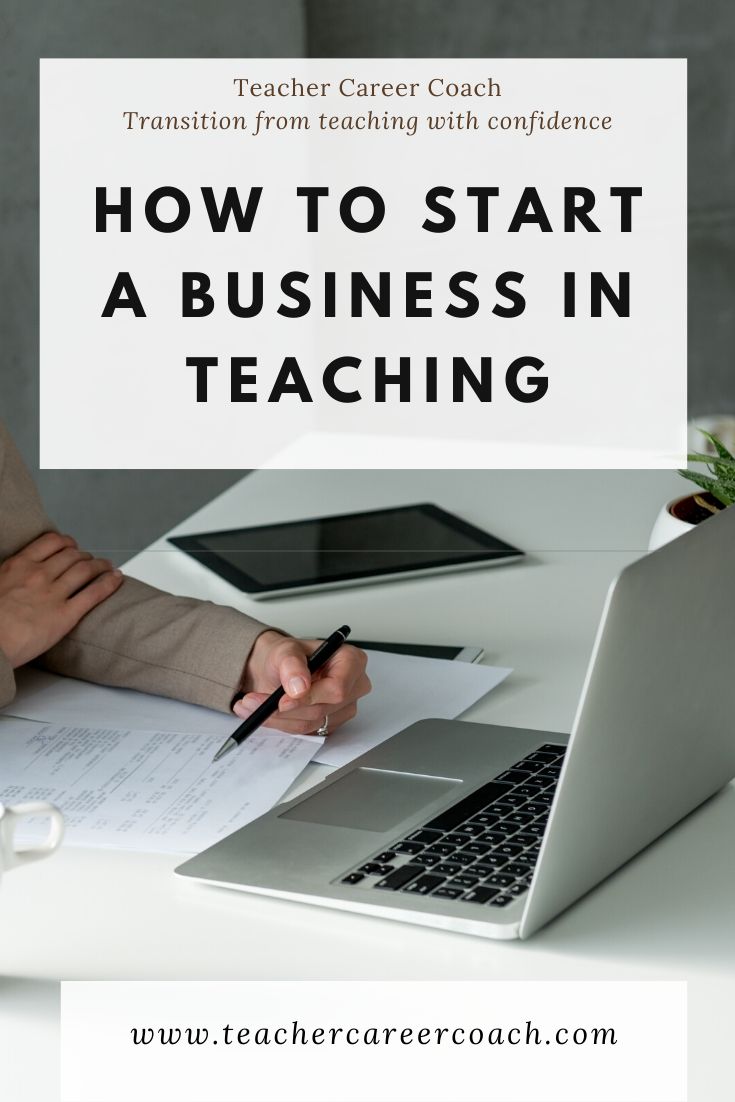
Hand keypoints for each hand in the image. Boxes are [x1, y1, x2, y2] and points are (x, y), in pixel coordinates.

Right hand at [0, 532, 122, 667]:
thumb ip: (9, 576)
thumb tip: (14, 577)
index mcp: (18, 565)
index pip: (51, 542)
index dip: (66, 543)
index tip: (71, 546)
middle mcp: (38, 575)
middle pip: (72, 555)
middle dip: (85, 556)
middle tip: (91, 561)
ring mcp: (53, 594)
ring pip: (86, 570)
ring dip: (101, 566)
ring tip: (108, 567)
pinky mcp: (65, 615)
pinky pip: (94, 593)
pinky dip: (109, 583)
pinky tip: (117, 578)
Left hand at [236, 630, 370, 734]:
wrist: (277, 669)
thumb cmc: (287, 656)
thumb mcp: (284, 651)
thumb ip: (292, 665)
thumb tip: (299, 686)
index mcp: (351, 661)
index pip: (338, 688)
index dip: (310, 697)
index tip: (282, 700)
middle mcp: (353, 685)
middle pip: (323, 709)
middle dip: (285, 708)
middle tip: (253, 701)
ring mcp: (344, 707)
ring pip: (311, 723)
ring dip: (277, 717)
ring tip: (252, 704)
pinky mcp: (331, 723)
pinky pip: (305, 731)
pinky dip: (281, 723)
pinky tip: (265, 712)